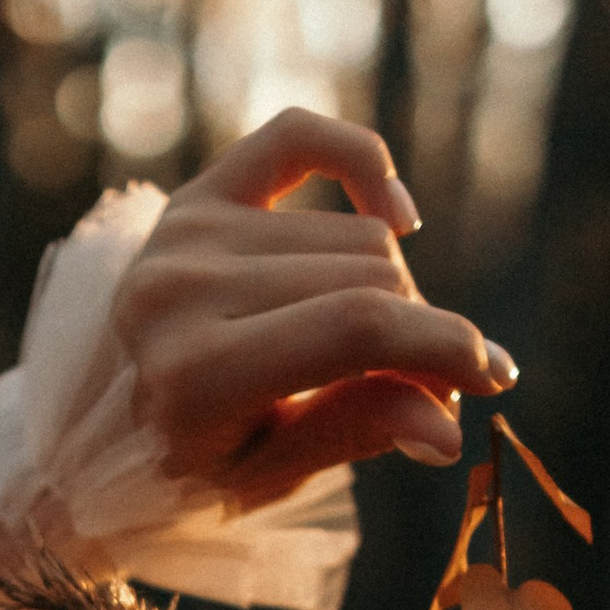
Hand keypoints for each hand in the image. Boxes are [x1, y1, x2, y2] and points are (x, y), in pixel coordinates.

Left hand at [109, 109, 516, 514]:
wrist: (114, 419)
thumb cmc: (203, 457)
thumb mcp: (273, 471)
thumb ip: (357, 432)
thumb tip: (450, 432)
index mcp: (193, 375)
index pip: (355, 329)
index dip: (444, 345)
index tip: (495, 376)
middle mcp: (179, 288)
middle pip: (371, 277)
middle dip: (420, 335)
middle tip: (417, 386)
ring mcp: (184, 232)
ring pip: (360, 233)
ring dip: (391, 287)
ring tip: (368, 344)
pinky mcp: (196, 193)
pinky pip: (305, 138)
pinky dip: (365, 164)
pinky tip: (396, 219)